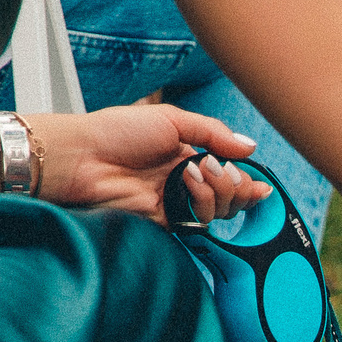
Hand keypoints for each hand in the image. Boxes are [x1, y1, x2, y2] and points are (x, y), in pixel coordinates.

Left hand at [34, 105, 271, 224]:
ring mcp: (175, 203)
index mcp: (187, 156)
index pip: (229, 174)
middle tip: (217, 169)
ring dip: (216, 191)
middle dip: (234, 184)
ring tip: (193, 173)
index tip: (257, 181)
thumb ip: (214, 133)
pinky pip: (198, 223)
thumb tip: (250, 146)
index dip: (246, 180)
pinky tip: (188, 185)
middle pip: (230, 197)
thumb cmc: (117, 131)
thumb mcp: (172, 119)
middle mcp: (184, 182)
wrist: (84, 156)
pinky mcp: (164, 222)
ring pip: (218, 211)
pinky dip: (202, 205)